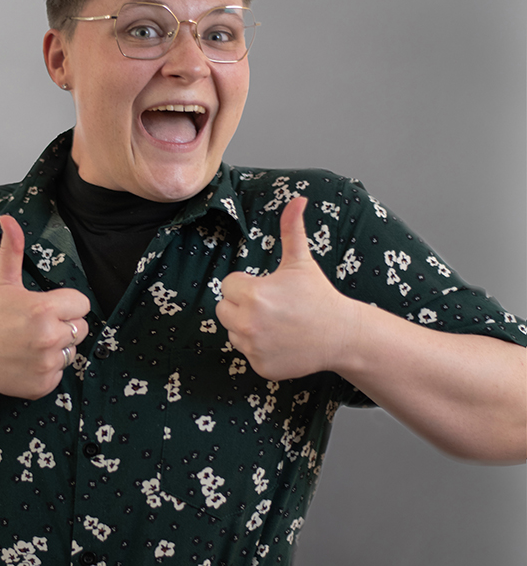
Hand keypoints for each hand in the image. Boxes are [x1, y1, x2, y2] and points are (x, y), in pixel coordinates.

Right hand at [0, 214, 89, 398]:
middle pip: (81, 328)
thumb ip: (12, 249)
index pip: (82, 305)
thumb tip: (8, 218)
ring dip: (56, 348)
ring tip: (30, 344)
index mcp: (44, 309)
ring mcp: (46, 363)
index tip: (45, 308)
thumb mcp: (2, 281)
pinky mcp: (43, 384)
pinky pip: (61, 373)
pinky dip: (47, 370)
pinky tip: (26, 362)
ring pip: (71, 351)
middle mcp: (48, 336)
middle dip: (63, 326)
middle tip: (34, 327)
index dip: (66, 305)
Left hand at [216, 197, 355, 380]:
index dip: (247, 285)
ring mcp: (254, 347)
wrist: (341, 335)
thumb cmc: (318, 296)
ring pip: (232, 331)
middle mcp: (249, 323)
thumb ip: (292, 229)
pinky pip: (245, 352)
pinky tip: (280, 341)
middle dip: (242, 305)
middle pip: (223, 309)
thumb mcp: (301, 261)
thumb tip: (298, 199)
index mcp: (253, 295)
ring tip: (276, 323)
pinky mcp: (260, 366)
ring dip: (247, 327)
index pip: (227, 286)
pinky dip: (258, 348)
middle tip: (271, 306)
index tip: (269, 289)